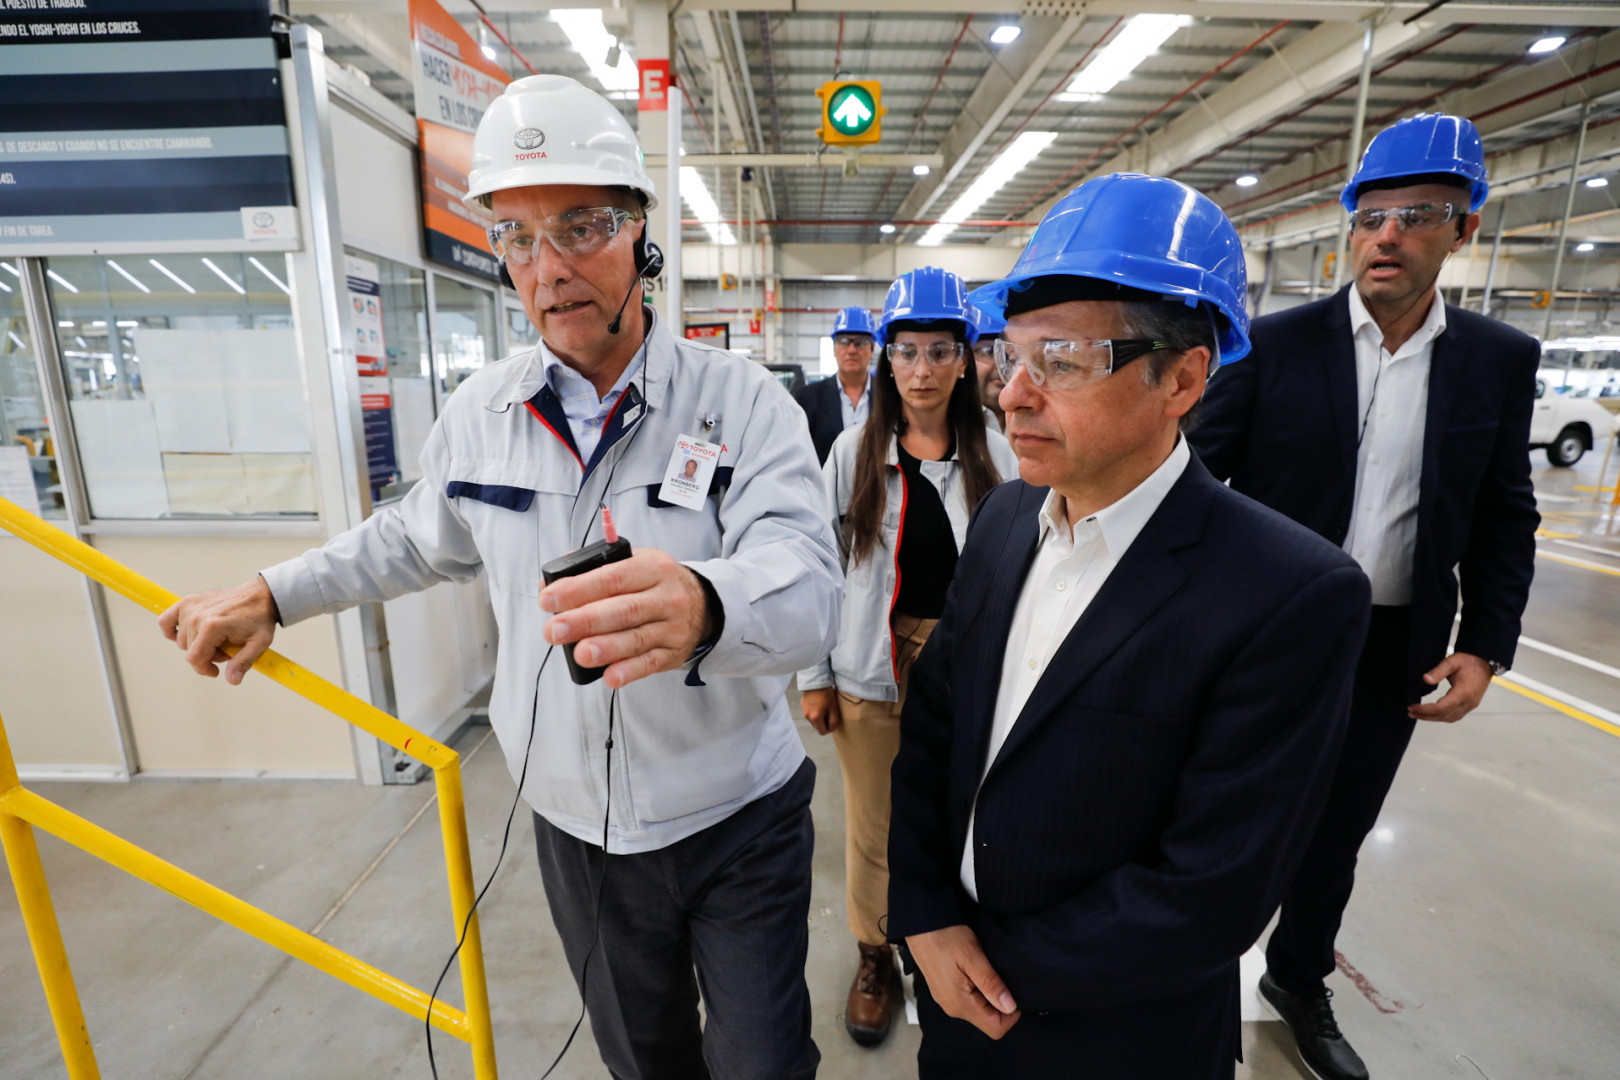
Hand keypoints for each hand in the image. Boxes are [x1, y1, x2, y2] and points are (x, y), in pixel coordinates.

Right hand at [158, 576, 279, 684]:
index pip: (194, 658)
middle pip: (189, 650)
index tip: (216, 671)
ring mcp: (191, 606)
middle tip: (225, 649)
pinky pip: (166, 620)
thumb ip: (243, 662)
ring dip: (197, 644)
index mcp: (212, 626)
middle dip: (206, 655)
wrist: (260, 595)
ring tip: (217, 639)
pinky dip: (171, 630)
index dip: (205, 669)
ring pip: (181, 640)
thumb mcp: (259, 643)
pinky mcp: (188, 601)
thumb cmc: (259, 618)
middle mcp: (197, 615)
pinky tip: (187, 634)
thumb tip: (232, 680)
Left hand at [539, 548, 711, 689]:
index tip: (548, 600)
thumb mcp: (633, 564)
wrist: (702, 604)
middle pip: (623, 609)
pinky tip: (610, 676)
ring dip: (606, 648)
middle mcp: (665, 596)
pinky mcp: (672, 653)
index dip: (578, 589)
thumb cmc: (654, 584)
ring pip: (636, 638)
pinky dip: (629, 671)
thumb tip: (547, 583)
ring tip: (580, 654)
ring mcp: (671, 627)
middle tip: (554, 630)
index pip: (612, 577)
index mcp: (652, 567)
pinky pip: (650, 663)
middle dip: (585, 621)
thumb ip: (591, 570)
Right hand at [800, 687, 841, 734]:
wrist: (816, 680)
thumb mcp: (833, 708)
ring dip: (819, 717)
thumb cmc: (826, 694)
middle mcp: (807, 716)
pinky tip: (820, 703)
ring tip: (825, 707)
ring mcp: (804, 711)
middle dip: (824, 723)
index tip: (833, 722)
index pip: (822, 732)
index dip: (829, 729)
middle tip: (830, 713)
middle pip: (817, 726)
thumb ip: (833, 721)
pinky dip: (815, 711)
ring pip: (813, 720)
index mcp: (815, 718)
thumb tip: (832, 728)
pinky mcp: (802, 705)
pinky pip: (810, 713)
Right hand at [906, 925, 1020, 1039]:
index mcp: (961, 1004)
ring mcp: (947, 1001)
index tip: (1012, 990)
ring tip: (984, 969)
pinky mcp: (944, 992)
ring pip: (979, 1011)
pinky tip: (974, 969)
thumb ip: (991, 984)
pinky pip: (968, 1001)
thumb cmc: (945, 936)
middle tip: (998, 974)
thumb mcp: (973, 957)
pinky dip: (978, 991)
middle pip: (988, 1021)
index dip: (1011, 1014)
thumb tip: (1010, 1007)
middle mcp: (953, 1008)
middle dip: (1000, 1003)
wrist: (920, 924)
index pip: (996, 1028)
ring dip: (988, 995)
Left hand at [1409, 651, 1492, 722]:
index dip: (1425, 709)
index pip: (1441, 707)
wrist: (1485, 664)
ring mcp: (1470, 706)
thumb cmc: (1469, 662)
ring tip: (1417, 714)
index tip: (1412, 706)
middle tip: (1410, 712)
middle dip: (1425, 716)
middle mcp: (1468, 702)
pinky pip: (1454, 716)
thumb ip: (1438, 671)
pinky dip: (1442, 717)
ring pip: (1449, 718)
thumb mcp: (1452, 661)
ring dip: (1433, 718)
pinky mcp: (1470, 706)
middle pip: (1444, 715)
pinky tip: (1431, 714)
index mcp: (1464, 692)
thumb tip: (1425, 680)